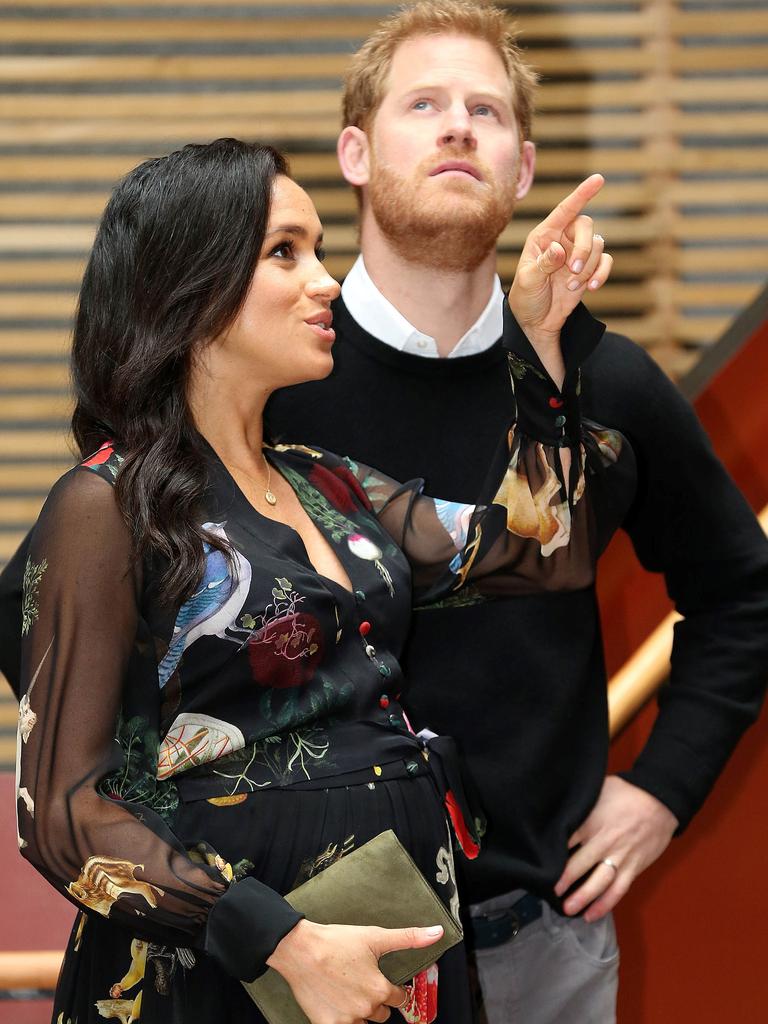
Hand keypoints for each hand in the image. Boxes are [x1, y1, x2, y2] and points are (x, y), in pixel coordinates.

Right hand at [266, 919, 443, 1023]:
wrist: (300, 950)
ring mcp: (346, 1020)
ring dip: (361, 1012)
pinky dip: (343, 1019)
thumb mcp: (375, 936)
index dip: (394, 990)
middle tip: (363, 983)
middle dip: (377, 1001)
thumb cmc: (336, 942)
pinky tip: (337, 1004)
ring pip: (364, 1023)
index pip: (399, 999)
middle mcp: (366, 1008)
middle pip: (382, 1014)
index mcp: (379, 989)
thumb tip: (436, 933)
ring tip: (349, 991)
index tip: (385, 983)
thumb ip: (409, 937)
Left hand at [508, 174, 612, 384]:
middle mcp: (562, 239)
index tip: (599, 179)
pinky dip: (602, 274)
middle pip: (586, 226)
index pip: (564, 210)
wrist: (536, 321)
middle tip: (573, 270)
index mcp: (543, 236)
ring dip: (588, 268)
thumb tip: (558, 249)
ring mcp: (577, 254)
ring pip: (597, 246)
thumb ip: (543, 263)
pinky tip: (591, 287)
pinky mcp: (589, 269)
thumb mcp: (527, 281)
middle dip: (584, 248)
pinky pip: (605, 262)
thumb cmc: (526, 298)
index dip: (581, 194)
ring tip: (571, 286)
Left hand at [554, 775, 677, 922]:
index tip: (539, 863)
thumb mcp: (598, 790)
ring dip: (583, 897)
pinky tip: (591, 914)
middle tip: (549, 892)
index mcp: (592, 821)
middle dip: (564, 879)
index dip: (552, 852)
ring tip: (567, 909)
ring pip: (599, 882)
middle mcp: (605, 841)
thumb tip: (557, 807)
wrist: (660, 801)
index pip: (566, 839)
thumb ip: (579, 803)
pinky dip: (605, 904)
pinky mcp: (634, 867)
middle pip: (580, 863)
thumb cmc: (626, 793)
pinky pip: (618, 890)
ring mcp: (620, 856)